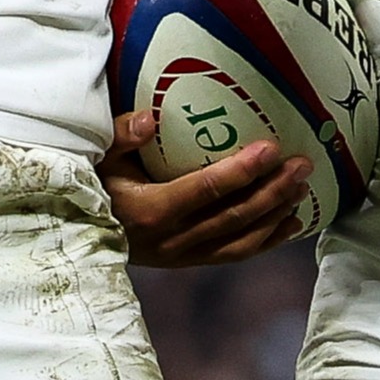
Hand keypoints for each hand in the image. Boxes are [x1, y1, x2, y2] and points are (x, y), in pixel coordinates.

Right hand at [100, 109, 307, 266]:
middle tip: (302, 165)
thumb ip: (122, 135)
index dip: (240, 172)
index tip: (271, 149)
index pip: (205, 190)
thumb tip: (150, 117)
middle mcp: (172, 239)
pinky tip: (291, 222)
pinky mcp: (190, 261)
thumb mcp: (97, 156)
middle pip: (233, 216)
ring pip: (240, 239)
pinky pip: (235, 254)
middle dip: (272, 190)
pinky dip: (267, 240)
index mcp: (150, 210)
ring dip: (275, 214)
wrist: (78, 233)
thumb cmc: (92, 185)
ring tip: (302, 187)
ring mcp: (183, 255)